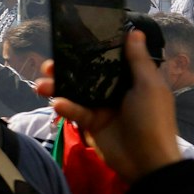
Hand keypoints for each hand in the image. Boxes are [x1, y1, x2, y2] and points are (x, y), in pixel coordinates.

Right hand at [37, 29, 181, 183]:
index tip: (73, 39)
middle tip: (49, 64)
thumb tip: (134, 32)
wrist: (147, 161)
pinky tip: (58, 104)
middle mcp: (115, 90)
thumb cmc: (153, 119)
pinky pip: (75, 111)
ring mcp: (102, 106)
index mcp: (132, 79)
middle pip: (86, 73)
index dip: (92, 49)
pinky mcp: (91, 123)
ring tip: (41, 85)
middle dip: (66, 68)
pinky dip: (66, 107)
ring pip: (75, 91)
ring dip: (57, 86)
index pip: (109, 59)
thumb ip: (138, 60)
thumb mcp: (149, 86)